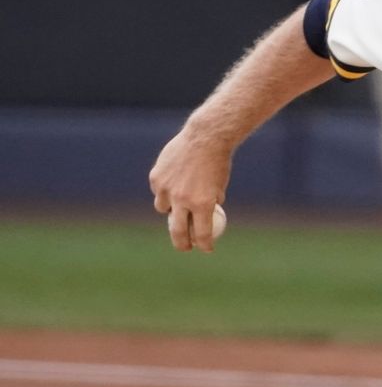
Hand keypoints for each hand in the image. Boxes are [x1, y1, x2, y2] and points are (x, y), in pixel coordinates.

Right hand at [148, 129, 231, 252]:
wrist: (206, 137)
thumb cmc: (218, 162)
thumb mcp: (219, 186)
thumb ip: (210, 203)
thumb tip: (204, 219)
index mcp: (202, 203)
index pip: (202, 234)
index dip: (204, 245)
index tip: (205, 249)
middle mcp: (182, 199)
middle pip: (178, 231)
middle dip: (182, 243)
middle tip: (186, 247)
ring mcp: (167, 188)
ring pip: (162, 208)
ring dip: (170, 209)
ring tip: (179, 201)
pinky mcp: (156, 178)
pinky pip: (159, 190)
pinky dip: (164, 190)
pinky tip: (174, 179)